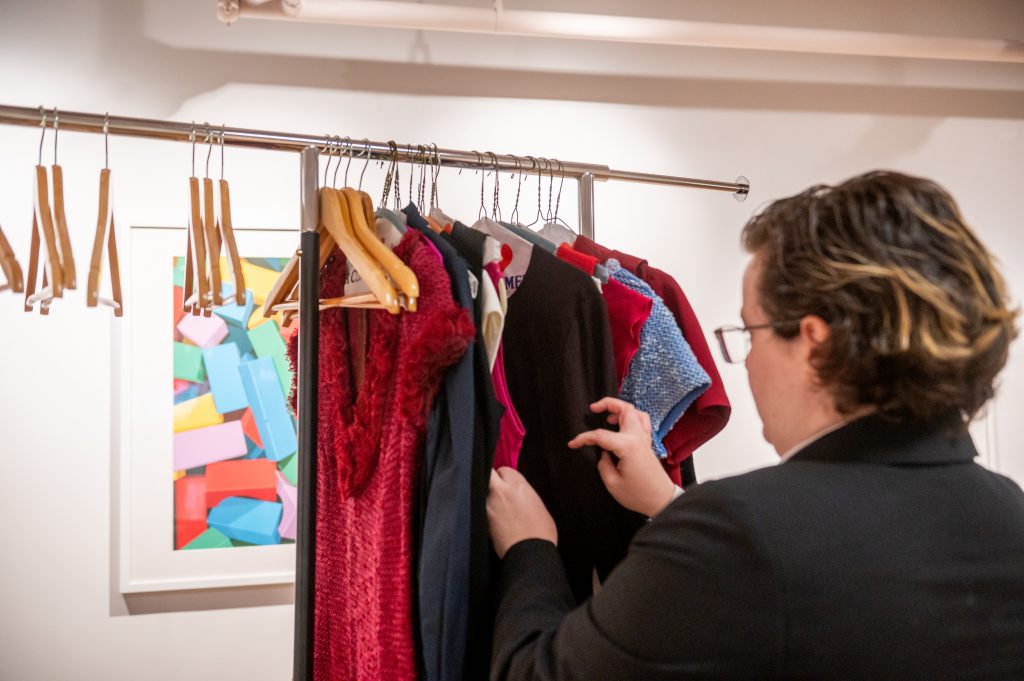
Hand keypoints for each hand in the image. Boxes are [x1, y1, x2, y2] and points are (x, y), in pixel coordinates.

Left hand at [487, 467, 557, 558]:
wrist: (530, 552)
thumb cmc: (542, 533)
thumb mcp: (539, 507)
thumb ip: (525, 496)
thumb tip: (519, 496)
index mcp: (520, 486)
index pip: (505, 470)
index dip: (505, 477)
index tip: (507, 484)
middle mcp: (502, 491)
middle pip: (489, 472)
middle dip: (491, 477)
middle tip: (496, 488)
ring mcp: (490, 504)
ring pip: (482, 489)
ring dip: (486, 494)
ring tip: (493, 505)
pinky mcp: (483, 518)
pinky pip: (479, 506)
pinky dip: (482, 509)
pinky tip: (489, 517)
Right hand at [568, 397, 677, 517]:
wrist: (662, 501)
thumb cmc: (638, 495)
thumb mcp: (613, 484)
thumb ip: (604, 465)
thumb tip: (603, 455)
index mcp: (627, 446)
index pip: (601, 435)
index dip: (584, 438)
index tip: (572, 444)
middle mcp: (637, 437)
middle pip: (626, 409)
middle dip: (608, 403)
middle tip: (593, 408)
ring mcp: (645, 439)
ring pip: (636, 412)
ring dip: (621, 409)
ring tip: (608, 417)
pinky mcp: (648, 444)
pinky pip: (642, 422)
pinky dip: (631, 417)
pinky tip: (622, 426)